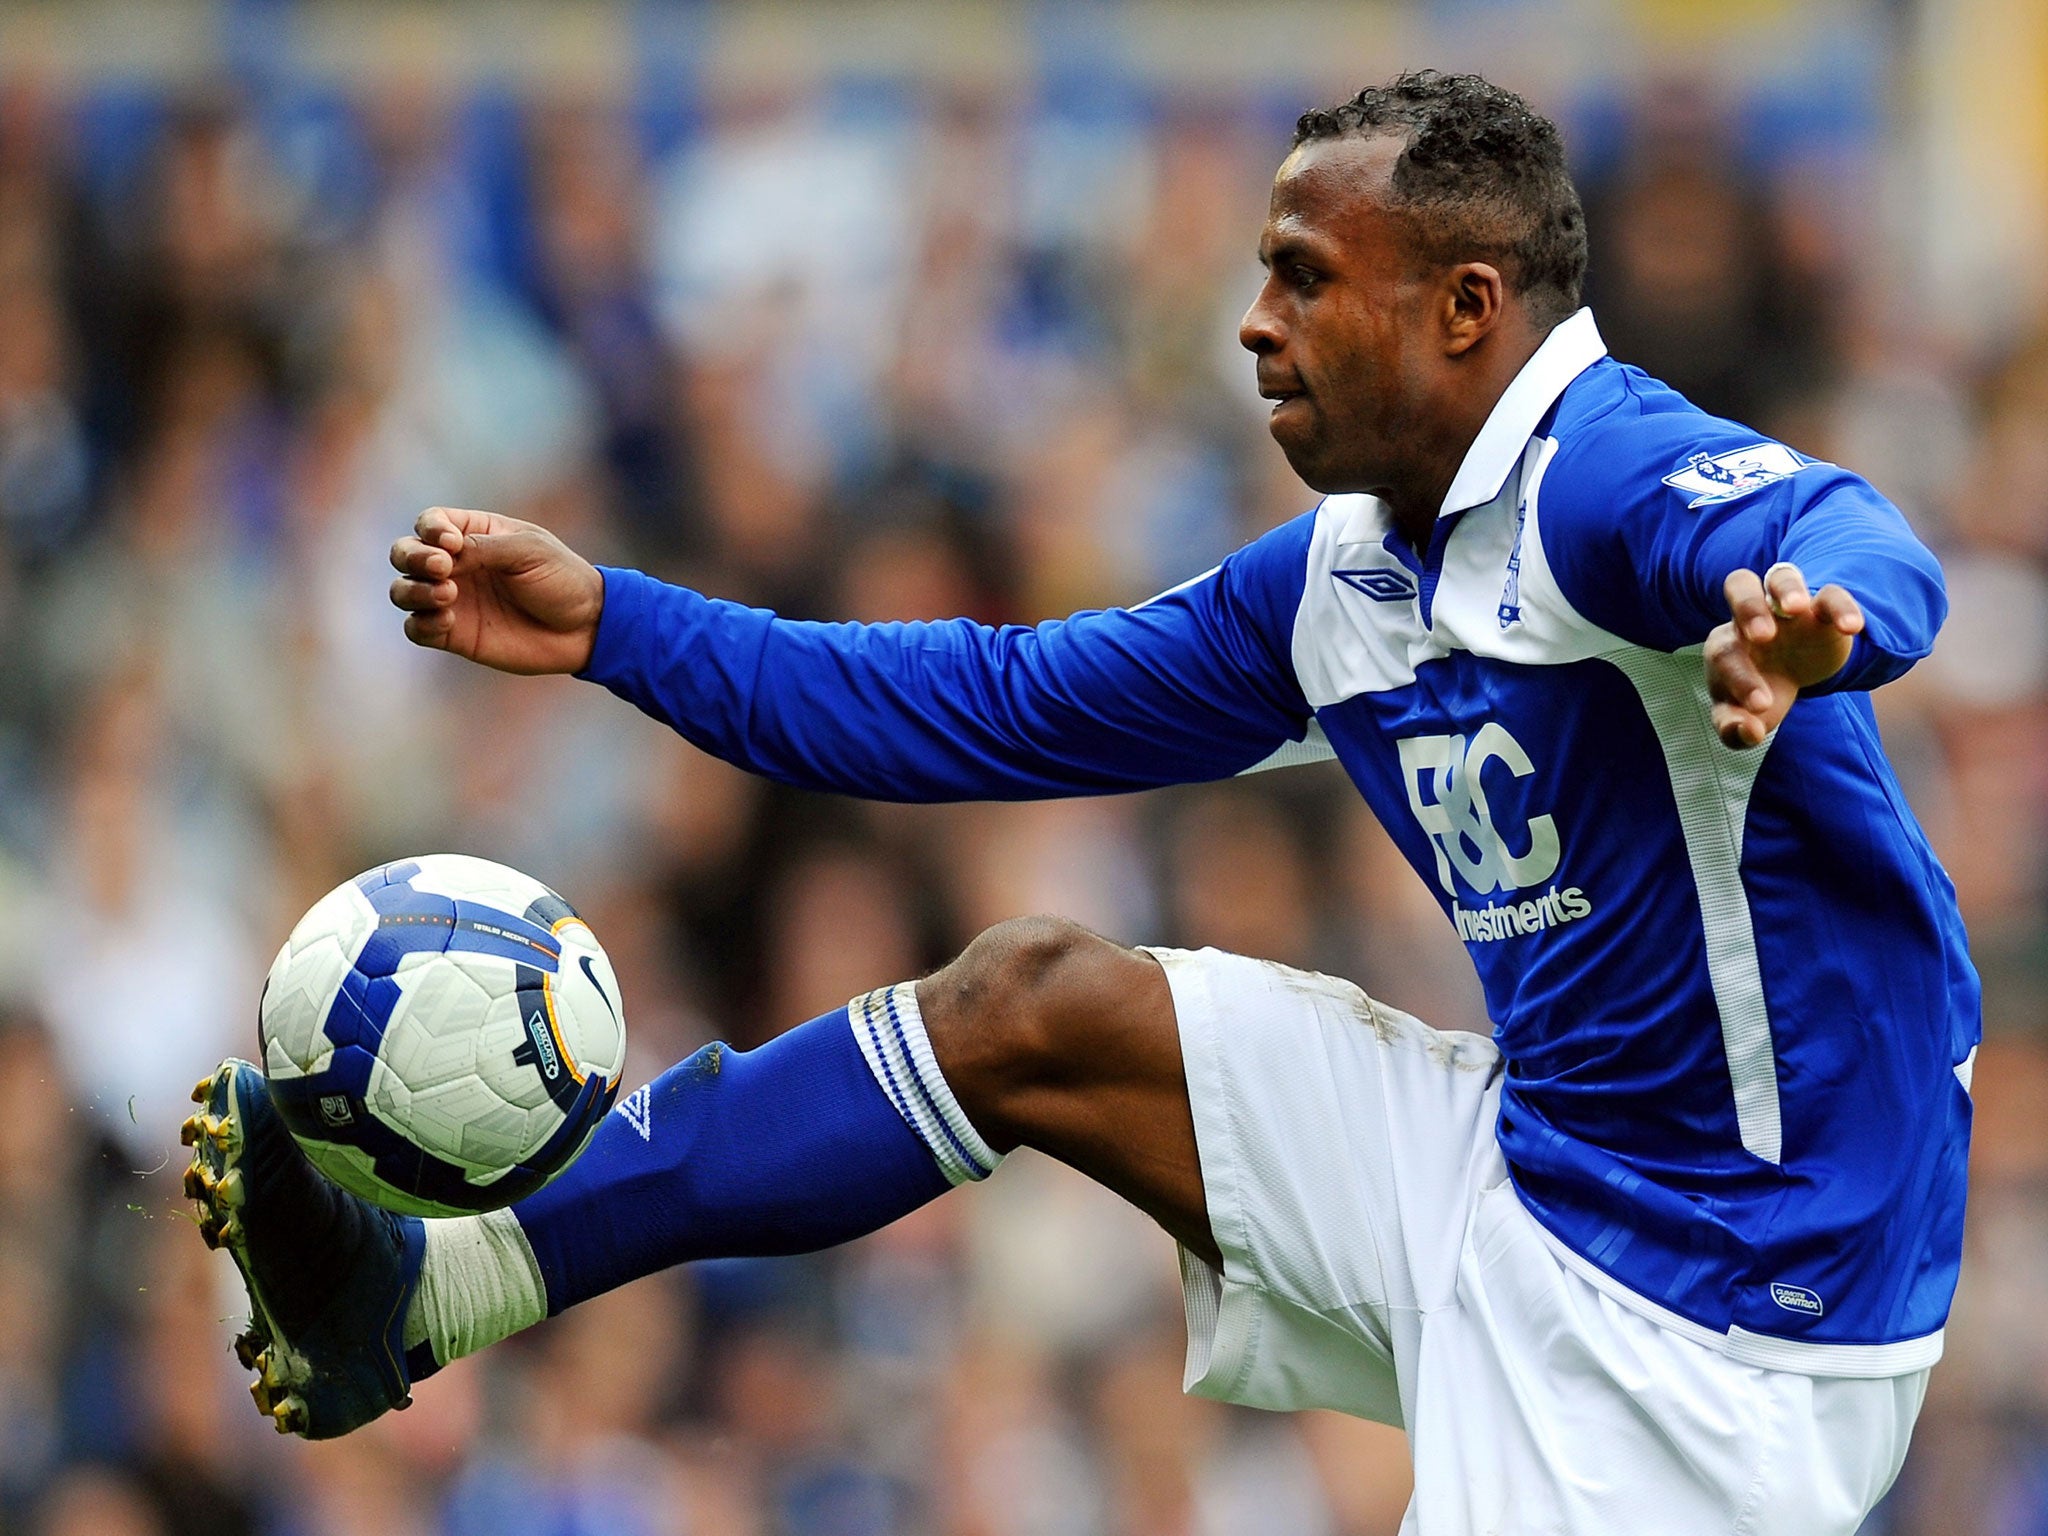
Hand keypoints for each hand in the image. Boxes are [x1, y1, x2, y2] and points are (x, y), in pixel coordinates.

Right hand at [389, 508, 604, 675]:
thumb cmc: (562, 579)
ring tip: (446, 595)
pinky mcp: (455, 634)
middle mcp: (457, 565)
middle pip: (405, 553)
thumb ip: (482, 547)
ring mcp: (452, 600)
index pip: (430, 522)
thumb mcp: (528, 551)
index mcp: (474, 533)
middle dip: (412, 557)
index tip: (452, 543)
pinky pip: (417, 629)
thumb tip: (441, 554)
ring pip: (403, 591)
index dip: (431, 530)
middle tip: (443, 568)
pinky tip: (448, 621)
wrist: (585, 627)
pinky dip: (422, 623)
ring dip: (413, 590)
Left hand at [1705, 562, 1863, 747]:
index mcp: (1727, 645)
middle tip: (1763, 637)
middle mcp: (1752, 618)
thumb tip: (1748, 731)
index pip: (1724, 653)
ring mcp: (1787, 610)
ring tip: (1798, 609)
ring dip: (1787, 589)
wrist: (1791, 676)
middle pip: (1739, 586)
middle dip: (1748, 608)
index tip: (1762, 706)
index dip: (1740, 679)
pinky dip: (1841, 606)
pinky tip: (1852, 628)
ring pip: (1781, 577)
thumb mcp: (1747, 719)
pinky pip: (1831, 596)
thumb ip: (1736, 730)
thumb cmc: (1762, 694)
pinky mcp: (1823, 610)